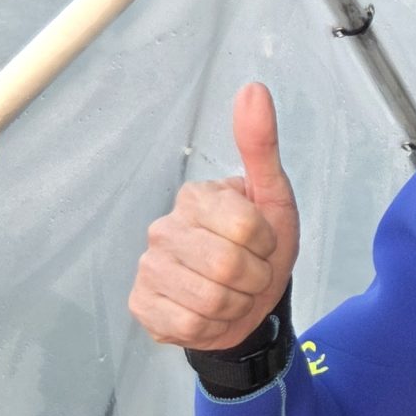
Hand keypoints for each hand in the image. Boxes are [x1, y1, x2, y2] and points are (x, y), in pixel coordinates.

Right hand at [128, 82, 300, 349]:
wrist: (246, 306)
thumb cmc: (260, 249)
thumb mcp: (273, 198)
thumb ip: (262, 146)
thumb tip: (254, 88)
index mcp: (196, 197)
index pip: (246, 227)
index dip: (266, 245)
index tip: (262, 245)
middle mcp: (163, 227)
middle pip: (228, 266)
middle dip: (254, 280)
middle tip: (250, 275)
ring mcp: (148, 267)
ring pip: (210, 300)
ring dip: (236, 305)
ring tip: (232, 294)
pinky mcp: (141, 304)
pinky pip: (187, 325)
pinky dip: (211, 327)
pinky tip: (209, 314)